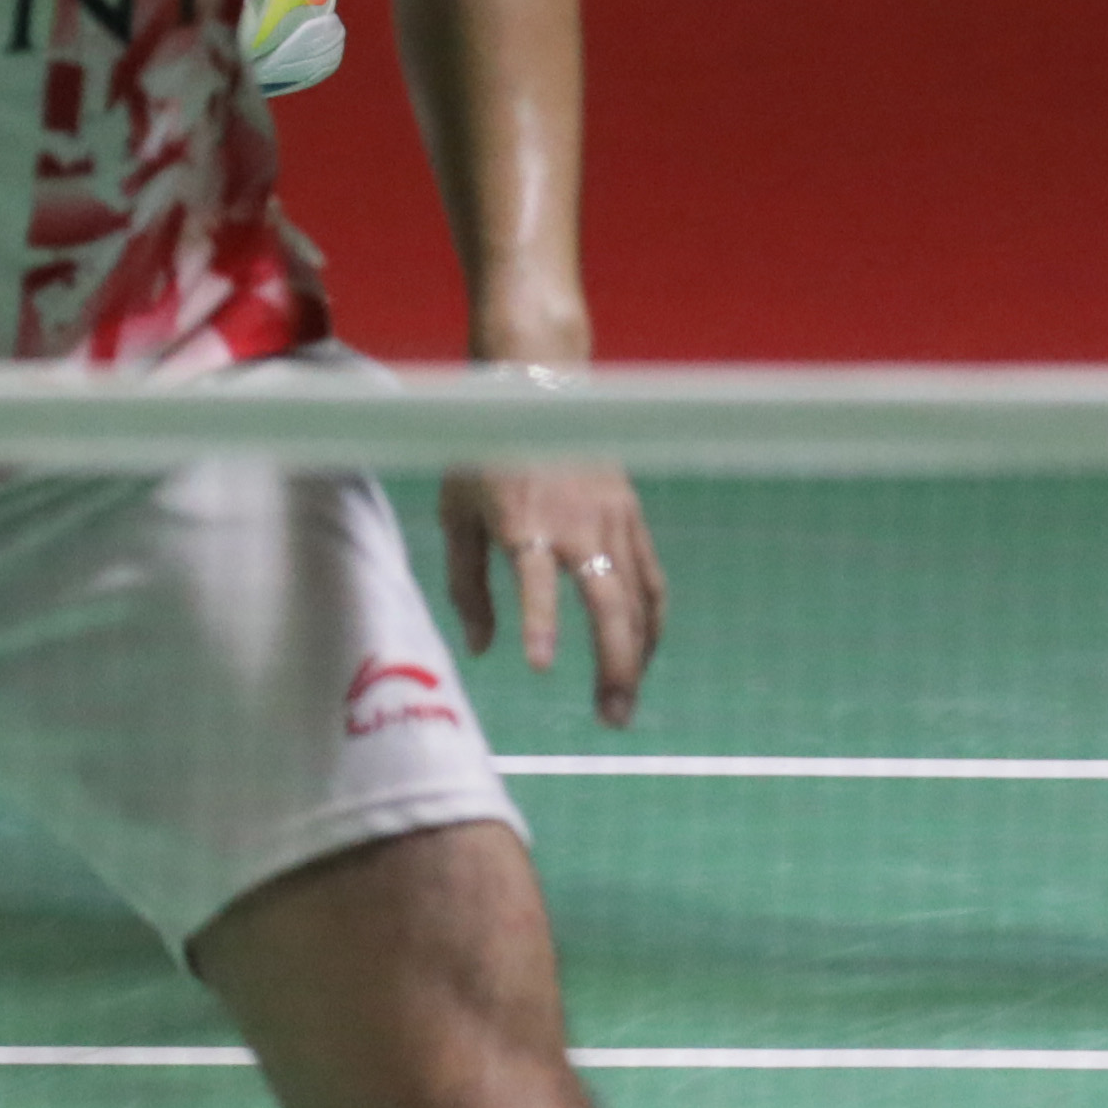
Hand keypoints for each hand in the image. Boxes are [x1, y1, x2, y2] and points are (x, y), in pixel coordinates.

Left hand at [440, 459, 661, 727]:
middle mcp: (575, 522)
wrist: (537, 391)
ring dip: (636, 655)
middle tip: (611, 717)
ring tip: (624, 703)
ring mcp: (611, 519)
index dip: (539, 621)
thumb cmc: (485, 454)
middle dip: (615, 663)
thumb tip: (482, 649)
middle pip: (608, 601)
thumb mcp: (457, 512)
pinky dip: (651, 620)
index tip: (541, 665)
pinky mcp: (631, 516)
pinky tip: (644, 652)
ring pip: (637, 598)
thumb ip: (467, 584)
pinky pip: (650, 578)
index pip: (535, 577)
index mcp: (522, 519)